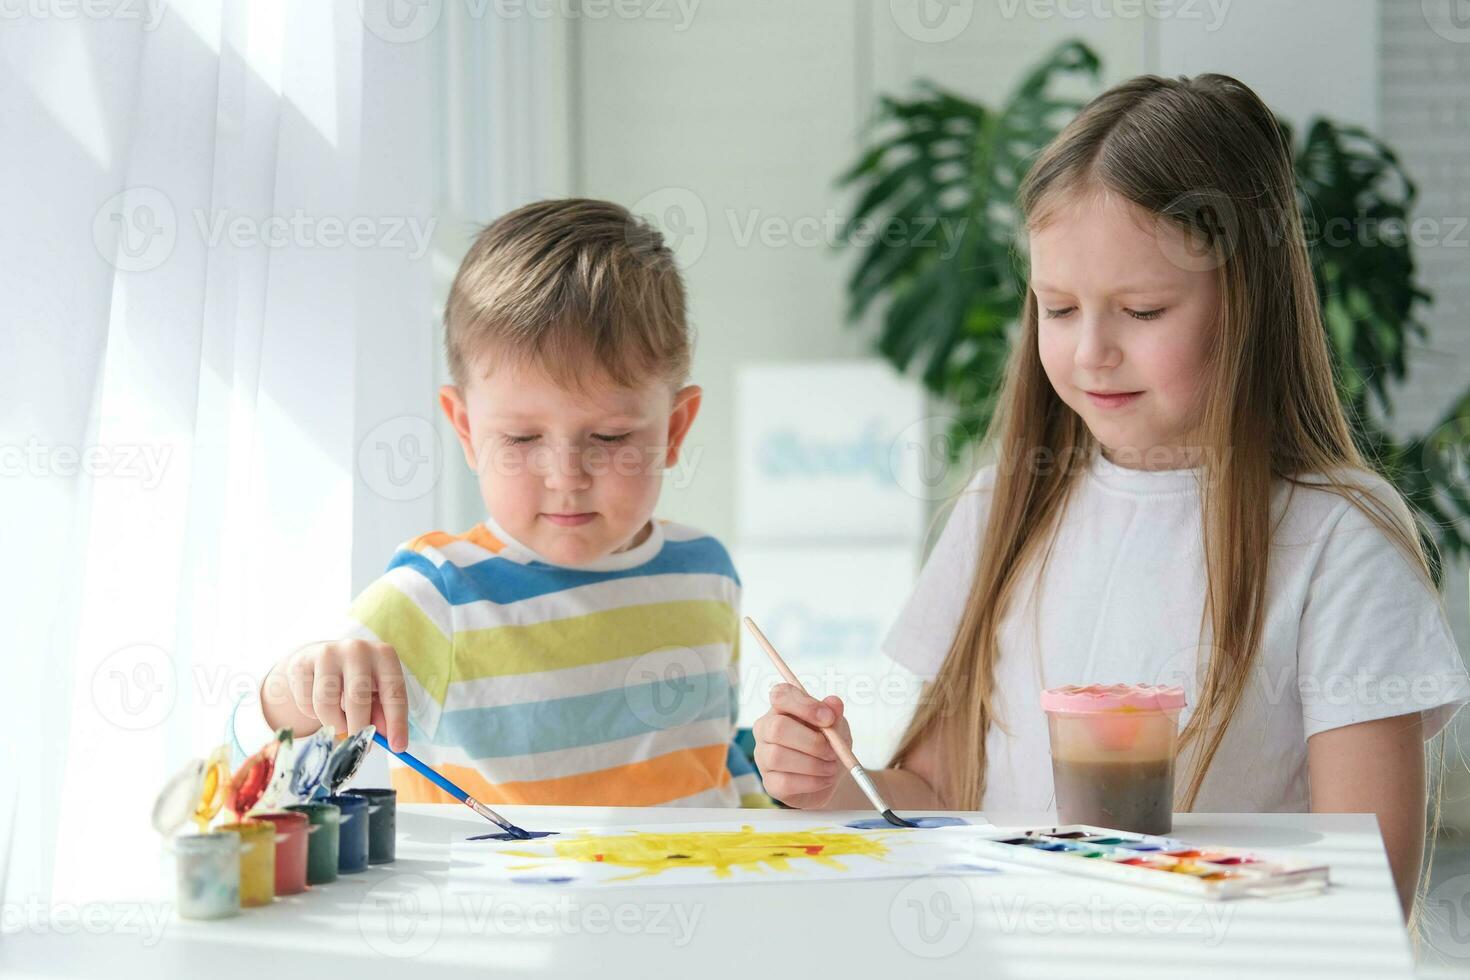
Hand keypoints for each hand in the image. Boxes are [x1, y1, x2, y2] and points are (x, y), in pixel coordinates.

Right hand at [262, 640, 408, 751]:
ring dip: (335, 724)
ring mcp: (327, 654)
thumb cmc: (357, 680)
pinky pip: (307, 704)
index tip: (397, 746)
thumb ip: (382, 714)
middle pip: (357, 698)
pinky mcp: (301, 664)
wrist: (319, 659)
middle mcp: (357, 649)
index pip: (393, 691)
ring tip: (341, 723)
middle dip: (359, 728)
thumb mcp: (377, 693)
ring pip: (327, 704)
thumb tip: (388, 740)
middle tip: (361, 747)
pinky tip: (320, 704)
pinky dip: (314, 715)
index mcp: (384, 655)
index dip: (396, 721)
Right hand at [751, 683, 850, 808]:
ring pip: (778, 757)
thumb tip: (833, 702)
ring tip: (831, 766)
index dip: (804, 705)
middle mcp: (765, 730)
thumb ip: (834, 715)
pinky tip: (824, 779)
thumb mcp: (837, 726)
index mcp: (781, 709)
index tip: (829, 719)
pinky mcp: (769, 782)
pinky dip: (812, 782)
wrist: (830, 777)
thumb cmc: (828, 744)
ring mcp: (763, 756)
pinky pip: (785, 782)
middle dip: (811, 742)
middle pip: (777, 728)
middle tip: (832, 751)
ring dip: (814, 764)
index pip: (780, 695)